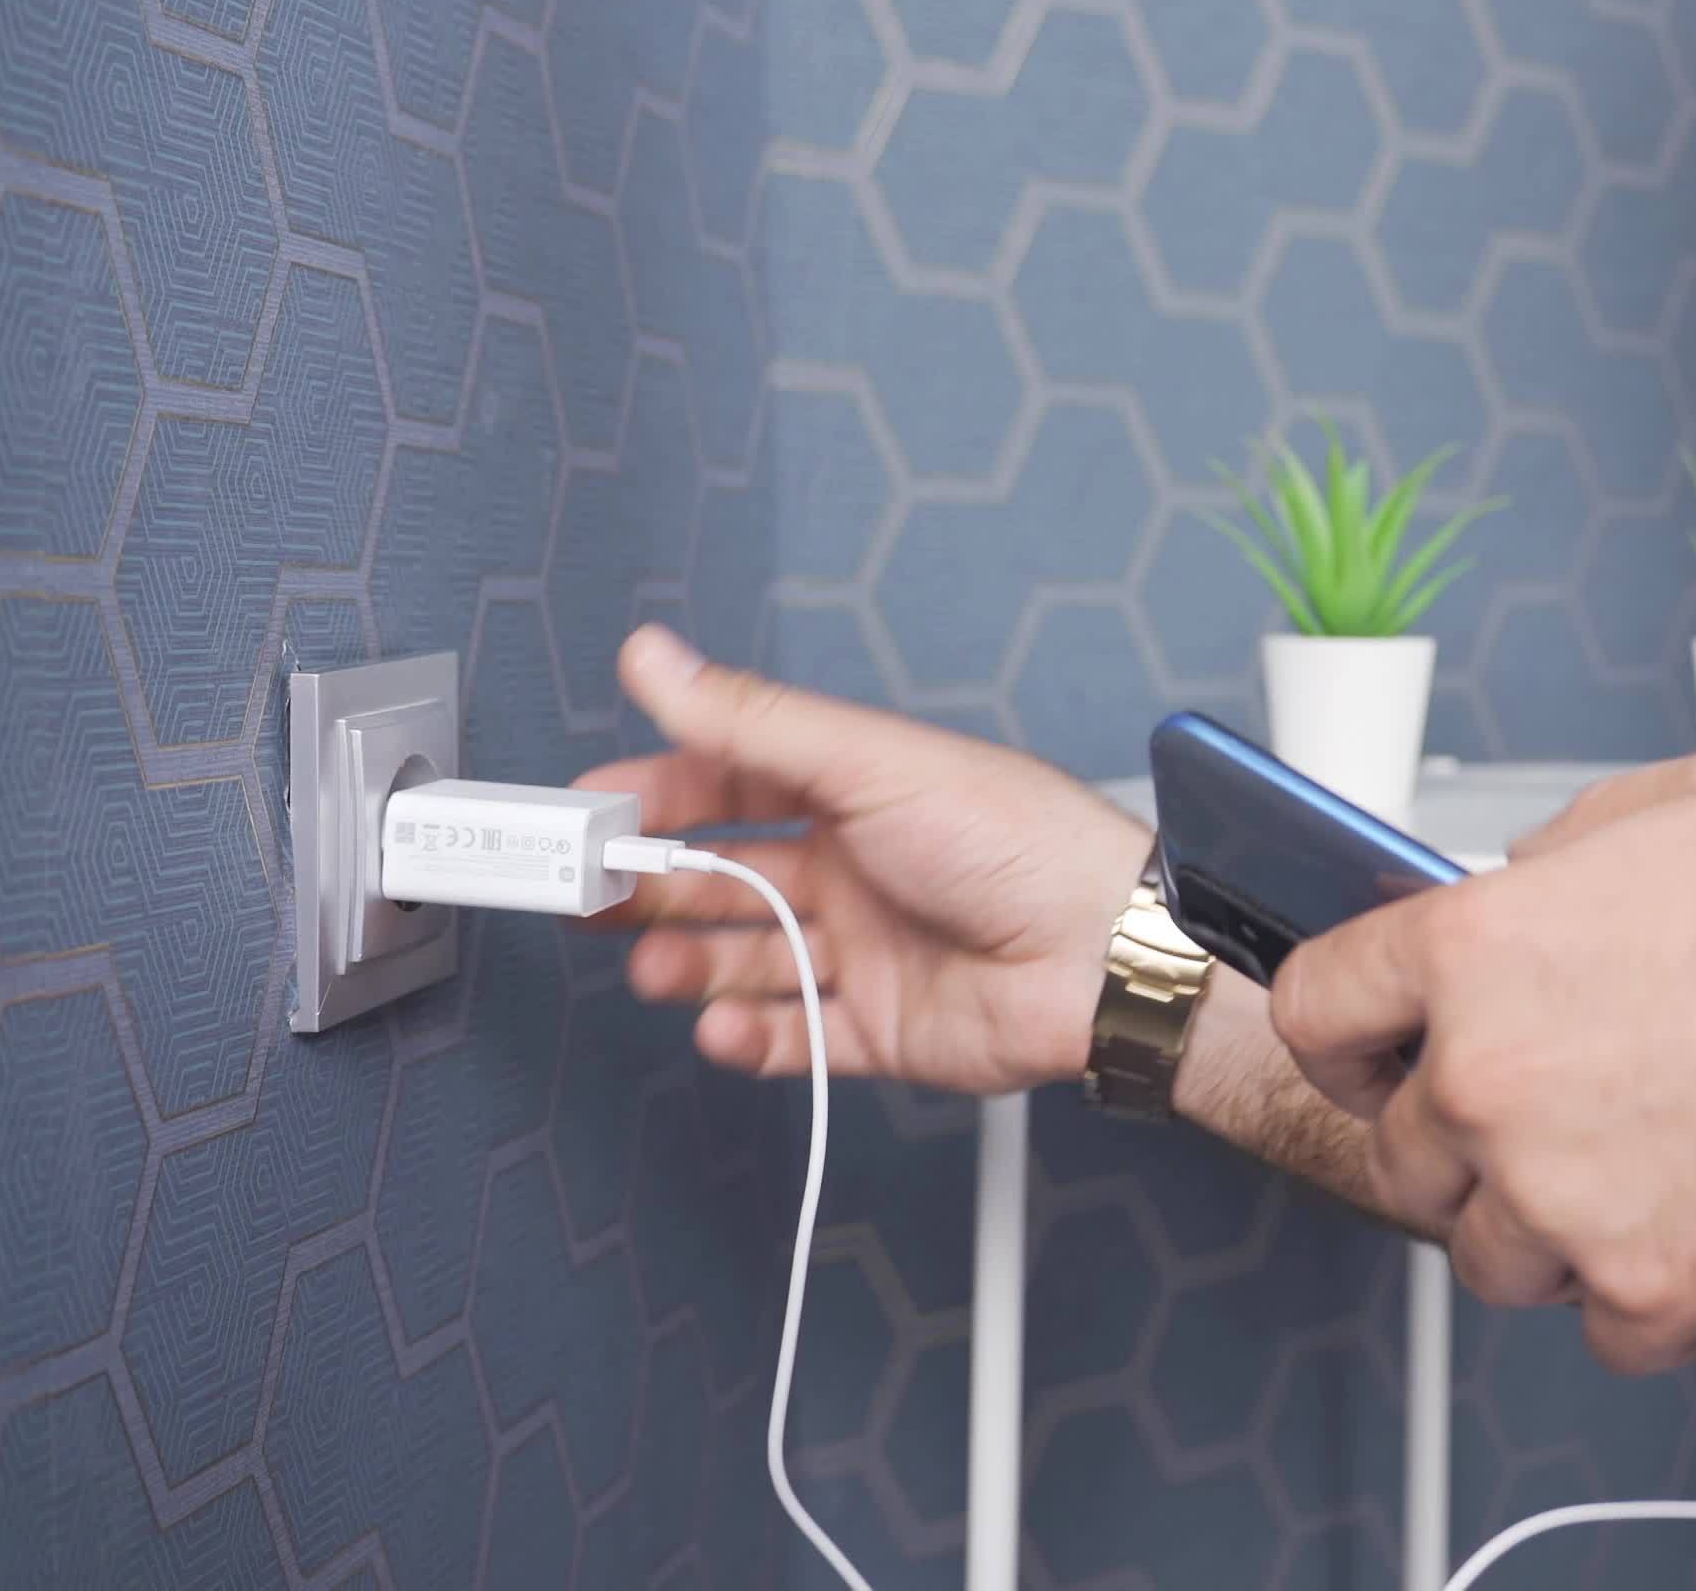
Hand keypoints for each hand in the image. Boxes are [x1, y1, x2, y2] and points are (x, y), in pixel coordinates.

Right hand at [573, 625, 1149, 1093]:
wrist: (1106, 953)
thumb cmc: (1016, 841)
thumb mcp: (870, 764)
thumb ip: (751, 721)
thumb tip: (654, 657)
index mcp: (855, 792)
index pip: (729, 785)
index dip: (656, 796)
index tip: (589, 813)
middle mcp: (856, 868)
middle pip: (726, 878)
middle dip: (654, 888)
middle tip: (591, 899)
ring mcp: (869, 951)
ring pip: (749, 961)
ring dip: (690, 965)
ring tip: (652, 967)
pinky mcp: (887, 1030)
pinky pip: (799, 1040)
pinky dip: (752, 1038)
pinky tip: (721, 1027)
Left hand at [1269, 752, 1695, 1373]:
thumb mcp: (1666, 806)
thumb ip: (1556, 865)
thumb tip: (1526, 894)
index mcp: (1474, 949)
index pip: (1321, 1010)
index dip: (1343, 1041)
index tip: (1368, 1062)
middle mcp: (1490, 1078)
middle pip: (1401, 1157)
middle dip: (1464, 1149)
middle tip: (1552, 1125)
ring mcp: (1562, 1197)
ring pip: (1493, 1259)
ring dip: (1553, 1233)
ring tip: (1653, 1173)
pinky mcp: (1652, 1290)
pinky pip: (1606, 1334)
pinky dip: (1655, 1300)